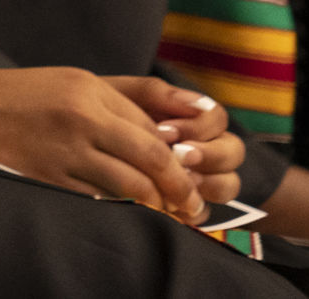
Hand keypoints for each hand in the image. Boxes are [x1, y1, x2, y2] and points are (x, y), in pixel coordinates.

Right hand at [0, 61, 201, 216]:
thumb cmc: (15, 95)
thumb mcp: (68, 80)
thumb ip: (118, 100)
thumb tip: (172, 124)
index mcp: (88, 88)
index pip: (152, 125)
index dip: (179, 154)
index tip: (192, 174)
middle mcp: (81, 117)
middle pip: (153, 156)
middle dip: (180, 186)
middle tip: (194, 207)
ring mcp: (65, 151)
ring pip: (131, 185)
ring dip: (158, 205)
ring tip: (171, 217)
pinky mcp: (48, 178)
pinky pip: (99, 201)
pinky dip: (122, 211)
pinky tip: (132, 217)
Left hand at [103, 77, 242, 207]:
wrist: (75, 137)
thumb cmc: (98, 113)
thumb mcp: (120, 96)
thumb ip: (155, 93)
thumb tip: (197, 102)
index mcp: (191, 118)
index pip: (217, 119)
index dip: (199, 126)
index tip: (165, 131)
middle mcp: (204, 148)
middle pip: (232, 153)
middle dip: (210, 155)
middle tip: (180, 156)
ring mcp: (200, 179)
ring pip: (227, 185)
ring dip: (208, 184)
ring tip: (179, 182)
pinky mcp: (186, 206)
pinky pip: (205, 215)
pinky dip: (192, 213)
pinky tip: (169, 209)